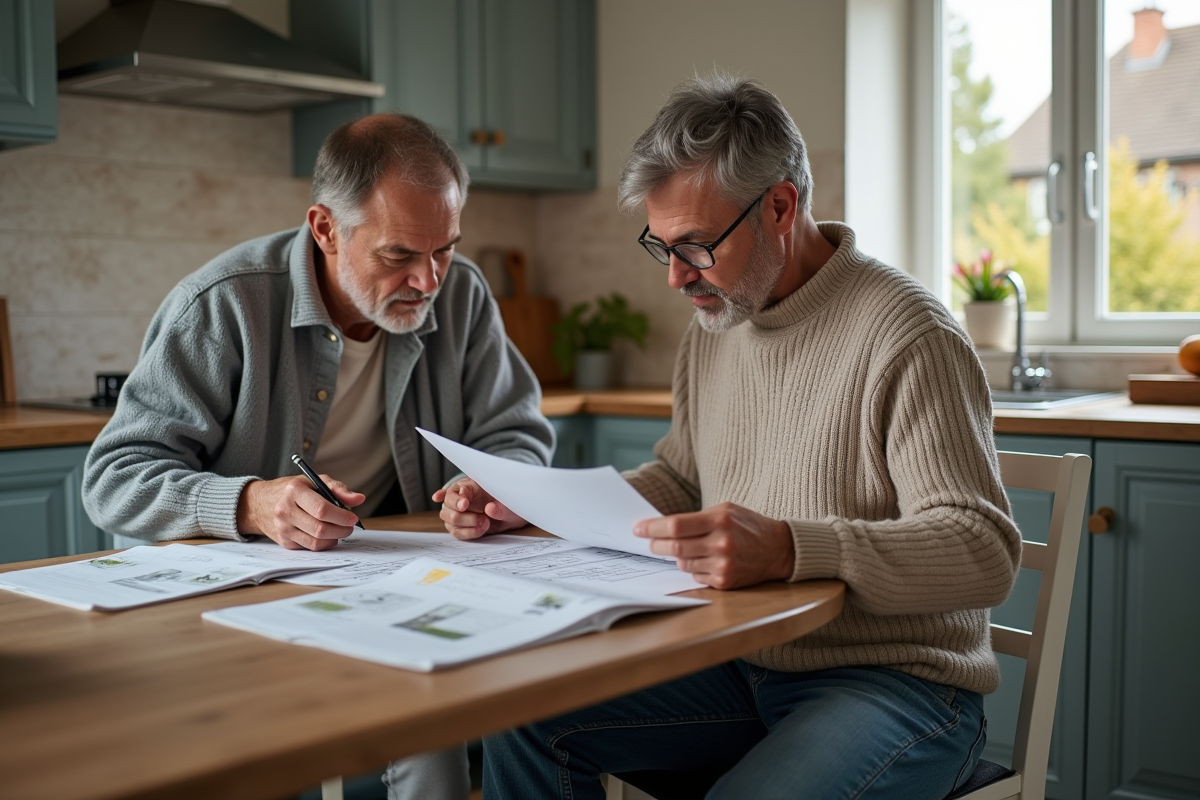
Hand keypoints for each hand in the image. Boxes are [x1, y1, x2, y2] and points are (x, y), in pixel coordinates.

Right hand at [236, 475, 363, 550]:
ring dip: (335, 538)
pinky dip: (324, 544)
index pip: (322, 509)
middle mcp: (285, 510)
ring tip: (340, 530)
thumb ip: (338, 489)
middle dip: (341, 530)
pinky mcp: (284, 541)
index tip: (353, 518)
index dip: (341, 516)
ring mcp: (283, 528)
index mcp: (294, 491)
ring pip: (316, 542)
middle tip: (350, 526)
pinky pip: (309, 547)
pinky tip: (328, 536)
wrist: (260, 503)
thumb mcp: (313, 481)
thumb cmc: (292, 490)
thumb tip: (359, 499)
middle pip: (320, 528)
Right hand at [434, 478, 525, 539]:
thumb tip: (490, 509)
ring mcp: (458, 512)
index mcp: (468, 486)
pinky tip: (480, 529)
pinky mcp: (461, 525)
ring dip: (467, 526)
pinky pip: (457, 532)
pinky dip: (469, 533)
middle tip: (483, 519)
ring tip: (486, 524)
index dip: (457, 499)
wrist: (511, 515)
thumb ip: (501, 507)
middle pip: (447, 508)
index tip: (464, 504)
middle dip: (464, 516)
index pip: (453, 492)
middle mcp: (459, 498)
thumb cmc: (507, 502)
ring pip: (450, 521)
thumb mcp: (509, 503)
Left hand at [634, 502, 794, 589]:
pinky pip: (696, 576)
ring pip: (683, 563)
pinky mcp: (725, 581)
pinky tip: (703, 560)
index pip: (676, 525)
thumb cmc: (748, 526)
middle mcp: (721, 543)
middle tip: (648, 542)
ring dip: (677, 557)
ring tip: (684, 549)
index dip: (653, 527)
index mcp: (719, 520)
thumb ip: (698, 519)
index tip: (638, 528)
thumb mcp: (726, 511)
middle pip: (675, 547)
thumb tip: (664, 527)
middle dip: (656, 545)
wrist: (778, 549)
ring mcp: (723, 565)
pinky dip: (693, 568)